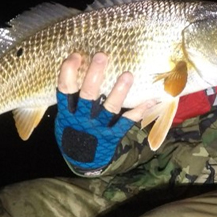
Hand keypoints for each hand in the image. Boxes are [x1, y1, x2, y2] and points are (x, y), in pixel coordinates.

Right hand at [54, 52, 153, 171]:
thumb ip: (71, 98)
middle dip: (94, 75)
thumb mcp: (64, 117)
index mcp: (68, 112)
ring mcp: (98, 128)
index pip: (65, 89)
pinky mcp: (112, 136)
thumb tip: (80, 66)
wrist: (81, 161)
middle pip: (88, 95)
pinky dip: (140, 111)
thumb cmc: (73, 131)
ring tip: (128, 75)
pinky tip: (152, 100)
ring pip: (110, 108)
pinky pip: (127, 121)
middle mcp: (83, 118)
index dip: (69, 72)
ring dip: (119, 91)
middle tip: (102, 56)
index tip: (76, 55)